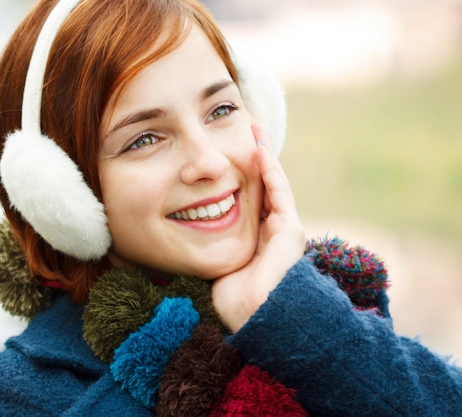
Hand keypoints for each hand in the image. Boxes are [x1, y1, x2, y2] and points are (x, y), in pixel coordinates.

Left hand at [211, 124, 305, 331]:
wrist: (253, 318)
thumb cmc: (231, 301)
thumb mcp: (213, 267)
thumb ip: (203, 248)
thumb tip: (171, 236)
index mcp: (255, 242)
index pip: (247, 201)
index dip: (238, 177)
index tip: (223, 156)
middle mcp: (272, 234)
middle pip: (261, 187)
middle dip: (252, 160)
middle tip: (241, 132)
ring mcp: (284, 231)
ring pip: (272, 185)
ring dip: (262, 156)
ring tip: (252, 129)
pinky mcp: (289, 230)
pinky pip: (277, 193)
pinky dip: (268, 171)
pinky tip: (257, 149)